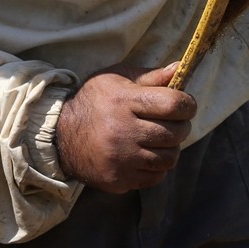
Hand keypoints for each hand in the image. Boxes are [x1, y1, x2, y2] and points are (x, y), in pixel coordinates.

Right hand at [54, 63, 196, 192]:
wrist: (60, 136)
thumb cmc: (95, 102)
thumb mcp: (117, 79)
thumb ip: (150, 76)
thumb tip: (179, 68)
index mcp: (123, 101)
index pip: (174, 105)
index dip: (188, 105)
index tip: (185, 105)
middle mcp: (122, 131)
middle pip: (175, 133)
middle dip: (181, 126)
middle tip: (173, 123)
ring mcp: (120, 159)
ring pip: (169, 158)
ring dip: (170, 148)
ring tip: (159, 140)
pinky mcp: (119, 179)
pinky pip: (156, 177)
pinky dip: (157, 167)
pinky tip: (146, 155)